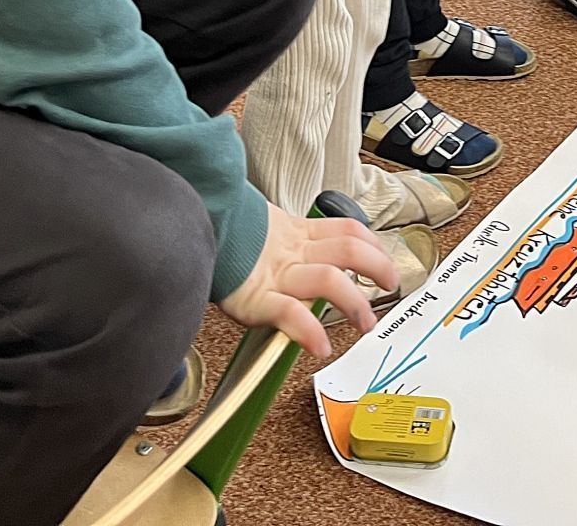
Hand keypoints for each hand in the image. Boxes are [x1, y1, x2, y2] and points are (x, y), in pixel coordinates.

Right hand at [217, 206, 397, 358]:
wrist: (186, 236)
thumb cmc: (224, 243)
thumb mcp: (263, 232)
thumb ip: (292, 241)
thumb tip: (322, 250)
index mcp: (296, 234)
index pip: (346, 230)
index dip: (373, 243)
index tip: (385, 260)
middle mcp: (291, 252)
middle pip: (347, 250)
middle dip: (377, 267)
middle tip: (390, 286)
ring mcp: (275, 275)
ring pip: (327, 280)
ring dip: (354, 303)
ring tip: (366, 323)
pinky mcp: (255, 299)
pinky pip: (290, 313)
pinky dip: (309, 330)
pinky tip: (321, 346)